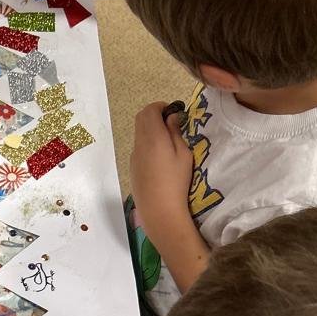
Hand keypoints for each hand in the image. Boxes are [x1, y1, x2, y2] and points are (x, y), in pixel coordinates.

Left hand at [130, 103, 194, 247]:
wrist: (159, 209)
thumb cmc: (176, 180)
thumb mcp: (184, 153)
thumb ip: (175, 132)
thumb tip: (171, 118)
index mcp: (152, 136)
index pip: (150, 110)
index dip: (161, 107)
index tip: (173, 112)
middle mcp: (139, 143)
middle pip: (140, 118)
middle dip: (154, 115)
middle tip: (170, 123)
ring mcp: (133, 156)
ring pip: (138, 133)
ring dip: (150, 129)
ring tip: (167, 140)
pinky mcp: (133, 167)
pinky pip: (138, 147)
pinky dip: (147, 142)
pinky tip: (159, 157)